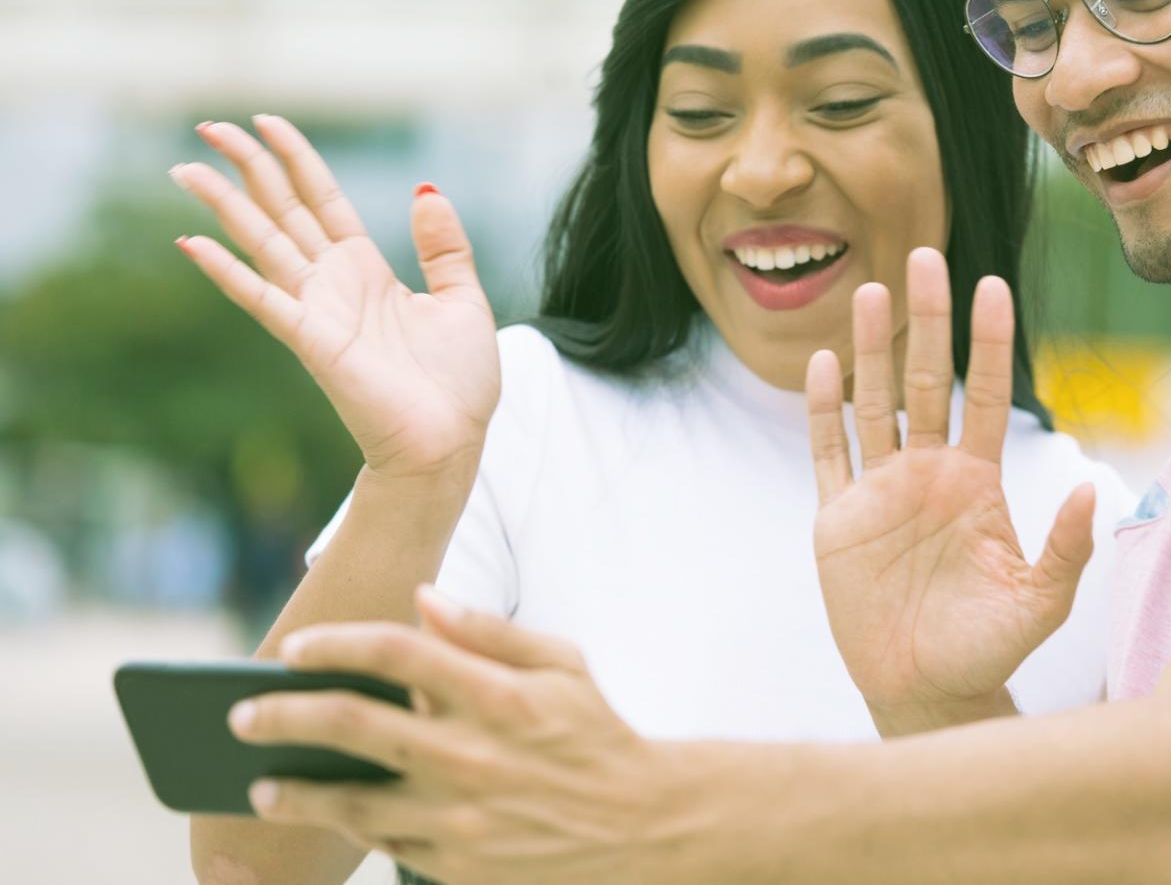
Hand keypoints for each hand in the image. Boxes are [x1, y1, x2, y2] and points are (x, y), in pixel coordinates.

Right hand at [170, 116, 499, 479]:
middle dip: (248, 167)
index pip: (324, 201)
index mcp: (368, 271)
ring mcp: (318, 311)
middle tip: (208, 125)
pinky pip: (262, 298)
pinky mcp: (312, 341)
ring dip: (224, 205)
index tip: (266, 122)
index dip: (297, 160)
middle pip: (282, 210)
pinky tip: (190, 242)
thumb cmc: (458, 384)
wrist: (451, 442)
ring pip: (263, 243)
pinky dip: (226, 271)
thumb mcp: (463, 299)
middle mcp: (334, 285)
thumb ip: (444, 247)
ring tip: (185, 168)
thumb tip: (427, 189)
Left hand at [233, 588, 681, 884]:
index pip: (395, 651)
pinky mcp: (458, 865)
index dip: (335, 644)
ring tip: (260, 785)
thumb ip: (489, 630)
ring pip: (350, 797)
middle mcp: (471, 753)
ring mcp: (462, 816)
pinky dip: (346, 827)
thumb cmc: (597, 735)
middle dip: (282, 714)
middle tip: (241, 715)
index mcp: (497, 694)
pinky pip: (383, 843)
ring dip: (294, 788)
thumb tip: (423, 597)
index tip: (294, 649)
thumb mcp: (562, 664)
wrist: (645, 828)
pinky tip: (328, 815)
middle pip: (351, 723)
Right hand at [808, 248, 1095, 730]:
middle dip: (926, 318)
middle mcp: (927, 472)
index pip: (982, 393)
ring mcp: (880, 490)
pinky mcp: (838, 518)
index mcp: (977, 480)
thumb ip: (1067, 547)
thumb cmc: (988, 646)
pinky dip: (824, 410)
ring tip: (867, 291)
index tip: (992, 283)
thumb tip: (1093, 487)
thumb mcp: (1041, 600)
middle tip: (923, 255)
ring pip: (874, 402)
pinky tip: (824, 364)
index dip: (988, 340)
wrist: (927, 689)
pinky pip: (829, 452)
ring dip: (870, 347)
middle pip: (926, 378)